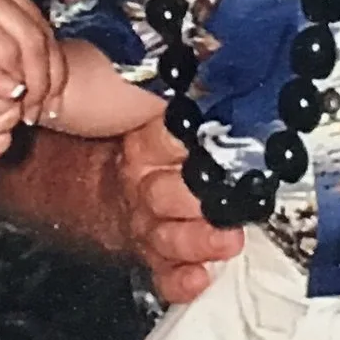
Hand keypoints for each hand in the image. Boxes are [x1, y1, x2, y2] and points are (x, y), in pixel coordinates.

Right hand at [0, 0, 65, 110]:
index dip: (53, 61)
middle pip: (32, 37)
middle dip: (45, 80)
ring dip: (23, 87)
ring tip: (21, 112)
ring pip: (9, 49)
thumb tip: (16, 52)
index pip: (37, 20)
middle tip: (42, 111)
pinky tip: (1, 99)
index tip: (53, 92)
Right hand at [115, 120, 238, 304]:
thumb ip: (191, 102)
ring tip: (228, 242)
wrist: (111, 194)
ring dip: (198, 240)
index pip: (165, 137)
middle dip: (195, 200)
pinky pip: (163, 275)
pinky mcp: (153, 258)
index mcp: (144, 145)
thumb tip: (220, 59)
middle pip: (164, 193)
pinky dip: (181, 281)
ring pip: (167, 235)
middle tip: (224, 201)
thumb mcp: (160, 123)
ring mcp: (147, 225)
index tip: (212, 141)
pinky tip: (199, 281)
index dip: (187, 141)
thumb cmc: (154, 155)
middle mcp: (142, 185)